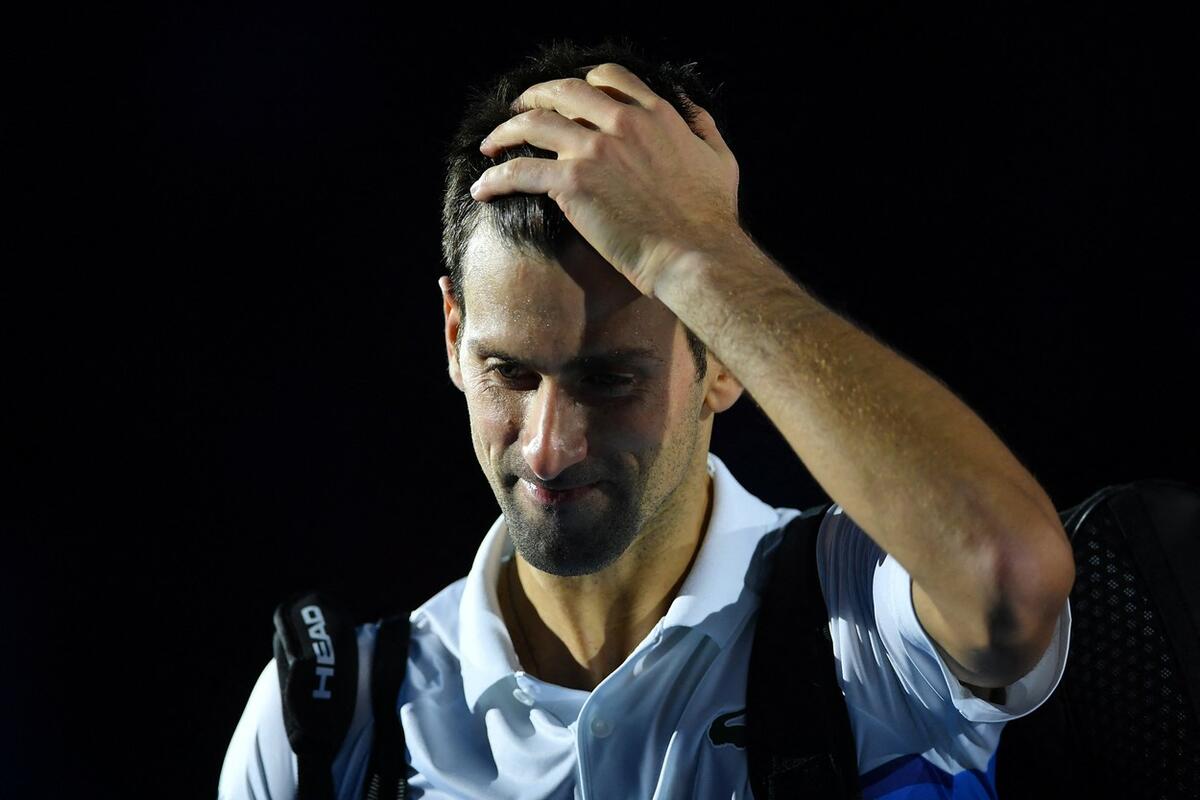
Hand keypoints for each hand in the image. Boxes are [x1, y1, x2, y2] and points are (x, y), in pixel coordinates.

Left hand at [472, 62, 741, 297]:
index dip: (581, 83)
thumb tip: (692, 113)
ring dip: (505, 132)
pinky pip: (520, 172)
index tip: (565, 99)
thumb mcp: (721, 160)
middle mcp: (622, 122)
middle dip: (535, 96)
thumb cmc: (712, 219)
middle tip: (517, 110)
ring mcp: (595, 149)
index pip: (609, 79)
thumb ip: (704, 128)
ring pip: (533, 124)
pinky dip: (496, 179)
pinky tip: (483, 189)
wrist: (696, 256)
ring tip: (490, 146)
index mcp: (656, 114)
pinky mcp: (573, 183)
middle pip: (564, 91)